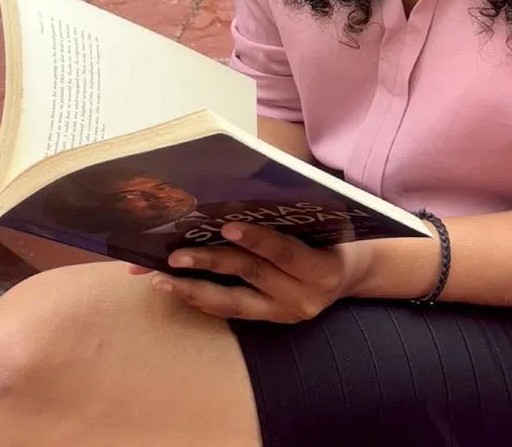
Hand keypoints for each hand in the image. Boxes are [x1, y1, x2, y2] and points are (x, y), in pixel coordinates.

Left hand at [127, 222, 369, 323]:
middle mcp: (303, 298)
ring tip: (161, 279)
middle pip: (251, 276)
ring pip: (233, 303)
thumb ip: (292, 214)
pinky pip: (232, 311)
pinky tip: (178, 287)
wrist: (350, 274)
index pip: (285, 253)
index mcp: (321, 269)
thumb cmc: (333, 236)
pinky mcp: (270, 322)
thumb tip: (244, 188)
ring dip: (194, 289)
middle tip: (175, 255)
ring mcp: (284, 314)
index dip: (257, 240)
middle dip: (210, 264)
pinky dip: (203, 298)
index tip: (226, 226)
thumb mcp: (325, 222)